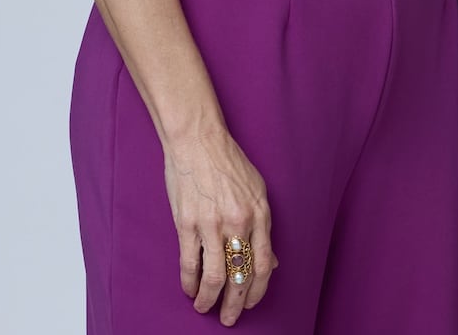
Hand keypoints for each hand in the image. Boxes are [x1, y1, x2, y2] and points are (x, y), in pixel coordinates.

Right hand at [164, 127, 277, 324]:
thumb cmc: (230, 164)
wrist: (199, 141)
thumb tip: (271, 261)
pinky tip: (189, 291)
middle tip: (230, 318)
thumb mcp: (258, 191)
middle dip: (236, 303)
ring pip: (213, 275)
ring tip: (205, 309)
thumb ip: (264, 227)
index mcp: (260, 215)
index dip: (259, 290)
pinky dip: (189, 282)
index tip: (253, 303)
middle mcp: (238, 223)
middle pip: (240, 275)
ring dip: (209, 299)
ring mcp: (211, 224)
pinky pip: (189, 262)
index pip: (264, 264)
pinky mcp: (187, 224)